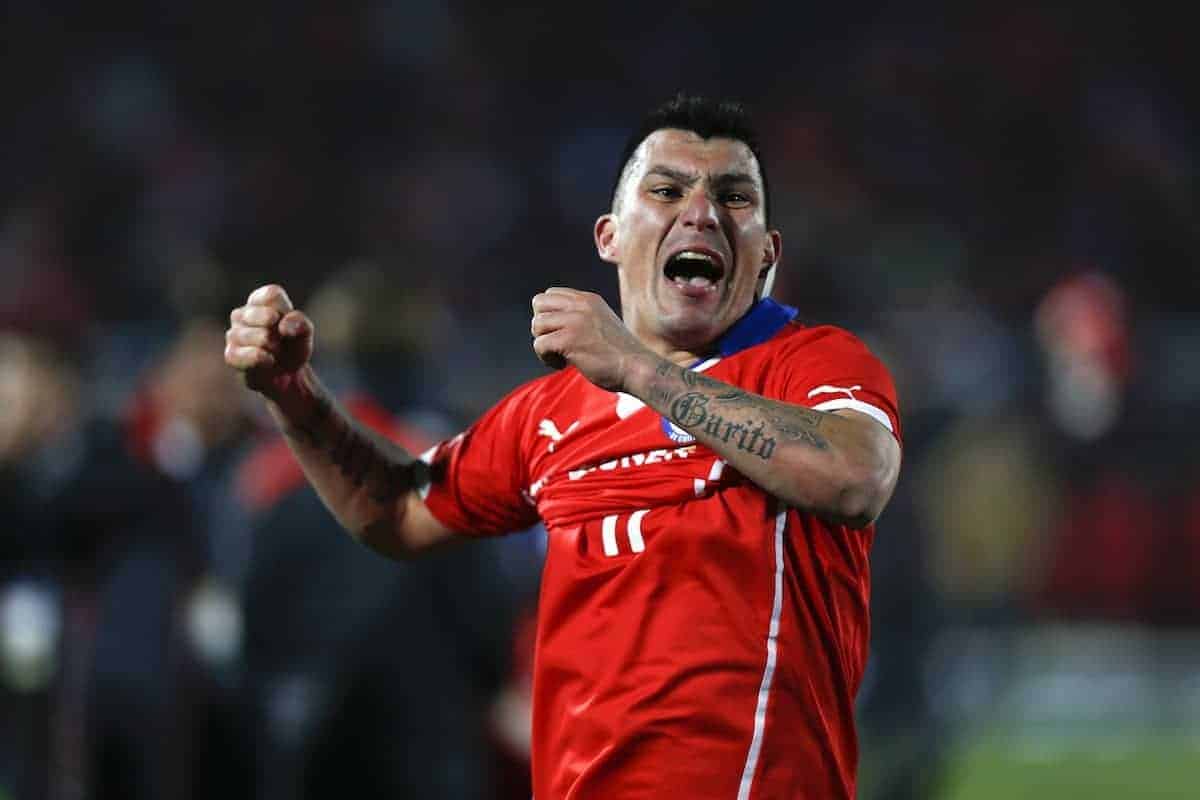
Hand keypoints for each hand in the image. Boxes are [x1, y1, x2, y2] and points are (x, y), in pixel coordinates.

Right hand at [224, 284, 314, 400]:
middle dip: (281, 333)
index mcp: (260, 301)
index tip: (287, 322)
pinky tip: (269, 361)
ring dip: (274, 348)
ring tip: (276, 353)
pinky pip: (243, 354)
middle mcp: (242, 314)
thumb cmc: (292, 347)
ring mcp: (233, 334)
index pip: (271, 294)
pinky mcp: (231, 354)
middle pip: (266, 316)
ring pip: (259, 336)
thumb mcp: (305, 332)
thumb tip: (283, 326)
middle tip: (281, 341)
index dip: (285, 311)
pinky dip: (261, 359)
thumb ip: (300, 323)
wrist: (287, 376)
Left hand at [531, 287, 650, 391]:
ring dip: (544, 344)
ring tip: (561, 357)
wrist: (638, 368)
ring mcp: (575, 321)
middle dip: (542, 325)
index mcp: (589, 299)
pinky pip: (539, 344)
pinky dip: (546, 358)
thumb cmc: (621, 354)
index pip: (551, 294)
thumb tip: (553, 324)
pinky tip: (563, 365)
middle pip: (539, 302)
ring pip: (537, 324)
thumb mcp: (602, 324)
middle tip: (556, 343)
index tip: (562, 333)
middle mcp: (580, 305)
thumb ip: (582, 318)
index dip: (550, 315)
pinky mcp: (569, 340)